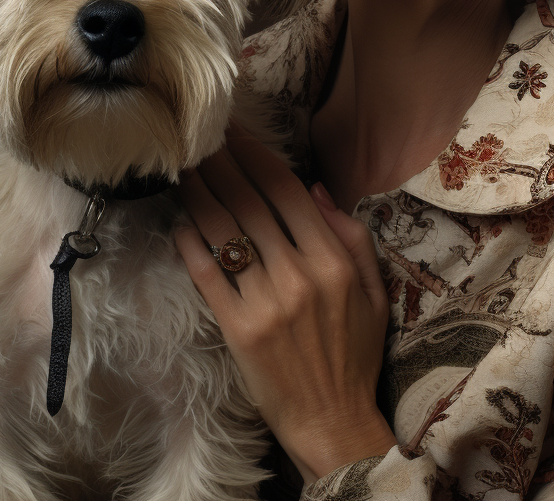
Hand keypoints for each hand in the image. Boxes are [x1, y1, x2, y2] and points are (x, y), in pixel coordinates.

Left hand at [175, 125, 396, 482]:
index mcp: (333, 260)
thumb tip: (316, 188)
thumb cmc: (355, 352)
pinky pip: (207, 277)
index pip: (287, 192)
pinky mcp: (237, 331)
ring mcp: (266, 303)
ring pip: (225, 232)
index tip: (235, 133)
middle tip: (199, 137)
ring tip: (182, 167)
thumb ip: (352, 234)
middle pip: (250, 203)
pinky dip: (191, 245)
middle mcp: (299, 275)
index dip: (257, 156)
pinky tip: (179, 221)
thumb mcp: (373, 289)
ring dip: (199, 194)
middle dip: (221, 164)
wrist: (333, 419)